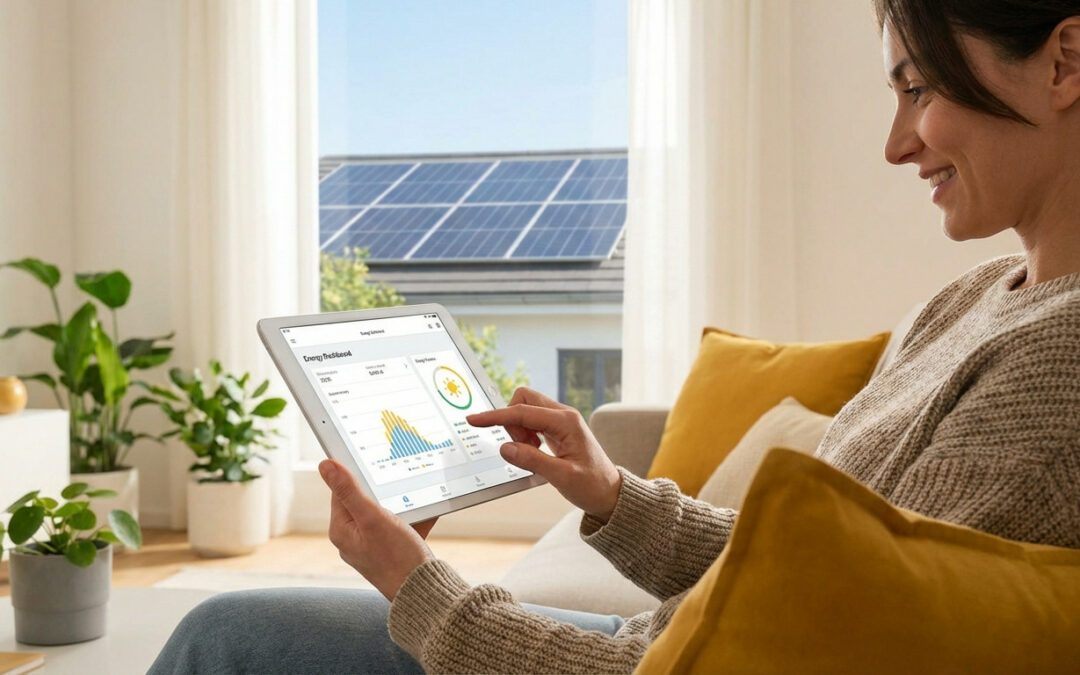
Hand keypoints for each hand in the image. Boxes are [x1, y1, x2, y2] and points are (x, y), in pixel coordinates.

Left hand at [319, 459, 435, 600]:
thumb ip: (349, 490)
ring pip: (385, 514)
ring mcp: (371, 547)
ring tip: (416, 505)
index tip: (376, 468)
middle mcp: (352, 540)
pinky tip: (426, 516)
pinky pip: (400, 528)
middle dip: (385, 493)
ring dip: (403, 506)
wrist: (424, 592)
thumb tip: (325, 465)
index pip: (341, 492)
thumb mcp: (373, 517)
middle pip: (364, 502)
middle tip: (399, 487)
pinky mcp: (390, 553)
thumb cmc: (397, 557)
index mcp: (341, 531)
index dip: (358, 477)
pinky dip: (413, 520)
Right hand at [467, 387, 621, 521]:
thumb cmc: (592, 485)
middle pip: (524, 400)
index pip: (522, 412)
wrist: (610, 493)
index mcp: (566, 422)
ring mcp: (561, 421)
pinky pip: (532, 422)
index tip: (474, 419)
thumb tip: (505, 448)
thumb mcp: (562, 477)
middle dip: (511, 420)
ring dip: (519, 429)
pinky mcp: (557, 429)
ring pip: (526, 410)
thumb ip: (532, 460)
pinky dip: (525, 435)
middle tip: (520, 447)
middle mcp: (563, 415)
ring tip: (531, 453)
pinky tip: (534, 452)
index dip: (495, 416)